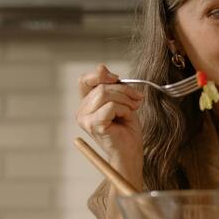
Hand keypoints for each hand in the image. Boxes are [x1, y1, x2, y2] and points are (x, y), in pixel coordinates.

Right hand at [75, 64, 143, 181]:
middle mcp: (81, 111)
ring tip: (132, 110)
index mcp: (86, 104)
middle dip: (125, 90)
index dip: (101, 75)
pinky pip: (111, 106)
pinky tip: (126, 118)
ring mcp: (85, 119)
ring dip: (126, 100)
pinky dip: (124, 109)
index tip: (117, 79)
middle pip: (101, 86)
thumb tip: (101, 67)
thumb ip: (111, 86)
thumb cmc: (127, 129)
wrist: (131, 151)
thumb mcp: (121, 100)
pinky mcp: (93, 125)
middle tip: (137, 101)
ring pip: (106, 94)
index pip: (85, 79)